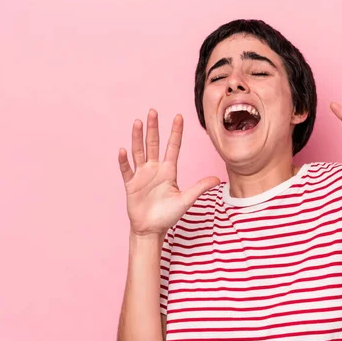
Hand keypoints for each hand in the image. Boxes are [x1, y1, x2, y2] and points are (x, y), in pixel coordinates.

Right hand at [118, 110, 219, 236]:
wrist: (152, 229)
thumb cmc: (168, 215)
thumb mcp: (186, 200)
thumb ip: (200, 187)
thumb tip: (218, 179)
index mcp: (169, 171)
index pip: (173, 147)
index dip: (176, 132)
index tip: (178, 116)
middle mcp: (155, 169)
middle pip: (153, 144)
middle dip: (154, 128)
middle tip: (153, 111)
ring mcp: (142, 175)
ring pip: (139, 152)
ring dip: (138, 138)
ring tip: (138, 122)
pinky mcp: (131, 184)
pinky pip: (127, 170)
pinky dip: (124, 161)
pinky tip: (123, 150)